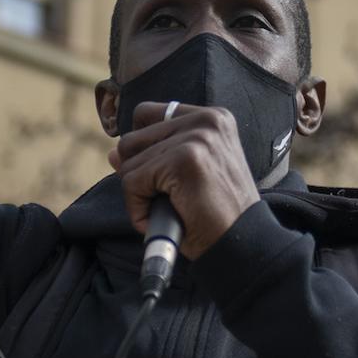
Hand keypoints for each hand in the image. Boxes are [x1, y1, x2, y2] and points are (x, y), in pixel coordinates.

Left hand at [108, 102, 260, 257]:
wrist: (243, 244)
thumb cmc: (217, 215)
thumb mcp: (189, 175)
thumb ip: (155, 156)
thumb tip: (114, 153)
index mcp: (212, 118)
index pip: (147, 113)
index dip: (142, 147)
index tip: (157, 174)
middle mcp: (206, 120)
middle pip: (131, 139)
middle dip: (139, 175)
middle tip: (168, 199)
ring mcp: (196, 137)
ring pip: (129, 162)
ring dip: (140, 195)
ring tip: (170, 210)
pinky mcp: (184, 160)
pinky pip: (132, 182)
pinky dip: (139, 210)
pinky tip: (165, 219)